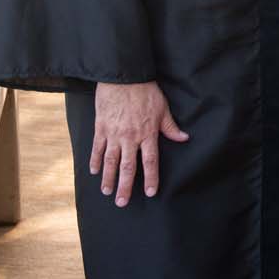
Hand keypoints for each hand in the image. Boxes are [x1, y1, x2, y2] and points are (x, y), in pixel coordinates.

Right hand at [90, 81, 188, 205]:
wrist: (123, 76)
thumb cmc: (145, 91)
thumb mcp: (162, 108)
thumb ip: (170, 126)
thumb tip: (184, 138)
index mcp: (147, 133)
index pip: (150, 161)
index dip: (151, 178)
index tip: (151, 193)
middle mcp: (130, 137)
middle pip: (127, 167)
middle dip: (125, 186)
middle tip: (122, 202)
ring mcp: (114, 133)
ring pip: (110, 161)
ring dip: (108, 178)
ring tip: (107, 191)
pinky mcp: (101, 127)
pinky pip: (97, 147)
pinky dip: (95, 160)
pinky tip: (94, 171)